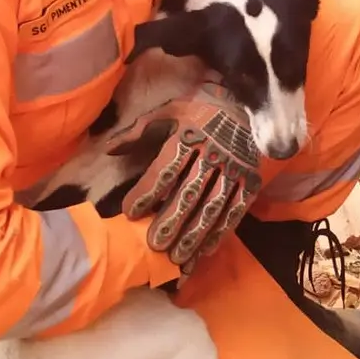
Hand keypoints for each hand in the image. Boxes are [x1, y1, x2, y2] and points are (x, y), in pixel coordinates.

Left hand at [103, 82, 261, 267]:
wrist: (250, 101)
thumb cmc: (202, 107)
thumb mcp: (170, 109)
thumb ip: (138, 130)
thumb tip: (108, 150)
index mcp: (190, 135)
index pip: (166, 168)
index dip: (147, 192)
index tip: (130, 213)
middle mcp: (213, 154)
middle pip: (190, 192)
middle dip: (171, 220)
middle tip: (154, 244)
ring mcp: (235, 169)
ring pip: (213, 206)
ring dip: (195, 234)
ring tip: (177, 257)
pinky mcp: (251, 180)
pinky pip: (236, 210)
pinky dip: (221, 232)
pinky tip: (205, 250)